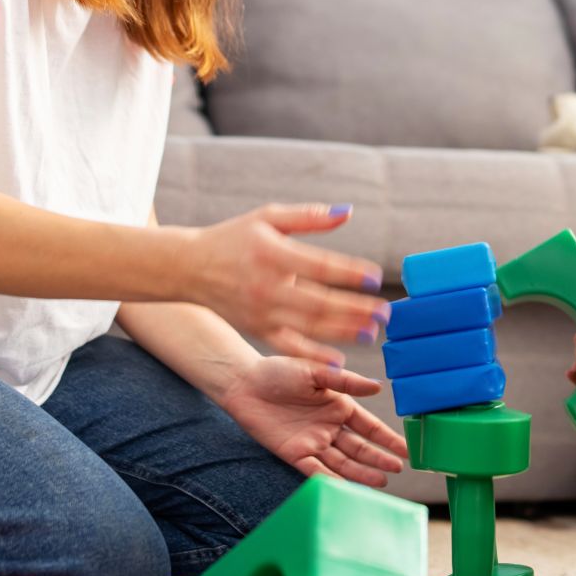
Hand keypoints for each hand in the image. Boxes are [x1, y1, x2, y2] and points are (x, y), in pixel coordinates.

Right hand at [190, 204, 389, 364]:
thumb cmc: (235, 237)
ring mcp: (262, 312)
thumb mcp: (268, 217)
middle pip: (319, 302)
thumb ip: (309, 217)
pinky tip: (338, 362)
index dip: (349, 272)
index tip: (376, 278)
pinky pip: (290, 347)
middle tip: (385, 313)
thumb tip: (348, 213)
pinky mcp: (258, 330)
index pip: (319, 266)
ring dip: (343, 331)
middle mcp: (268, 286)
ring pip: (309, 326)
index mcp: (273, 254)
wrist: (189, 268)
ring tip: (371, 332)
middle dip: (355, 309)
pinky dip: (314, 356)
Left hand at [217, 355, 408, 486]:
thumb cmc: (279, 371)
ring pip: (342, 463)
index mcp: (338, 406)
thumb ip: (346, 381)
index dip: (388, 438)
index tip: (407, 449)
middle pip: (359, 448)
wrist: (244, 383)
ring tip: (382, 482)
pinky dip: (332, 480)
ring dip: (362, 473)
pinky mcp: (294, 454)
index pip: (369, 426)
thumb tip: (378, 387)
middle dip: (379, 458)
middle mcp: (329, 427)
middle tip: (398, 469)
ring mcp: (312, 442)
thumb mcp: (315, 372)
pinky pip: (316, 471)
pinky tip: (349, 488)